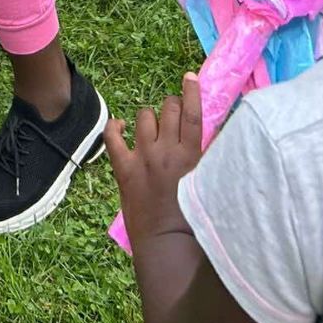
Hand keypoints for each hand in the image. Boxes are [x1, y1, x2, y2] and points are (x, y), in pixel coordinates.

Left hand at [105, 72, 203, 243]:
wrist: (167, 246)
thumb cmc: (196, 222)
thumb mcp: (210, 185)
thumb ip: (208, 160)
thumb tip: (209, 139)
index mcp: (191, 156)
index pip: (192, 114)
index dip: (191, 92)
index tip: (190, 76)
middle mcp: (165, 151)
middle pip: (168, 109)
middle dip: (173, 106)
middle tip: (174, 116)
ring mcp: (142, 157)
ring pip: (144, 116)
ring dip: (150, 118)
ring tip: (153, 129)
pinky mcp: (123, 168)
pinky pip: (112, 136)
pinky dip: (115, 127)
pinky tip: (121, 126)